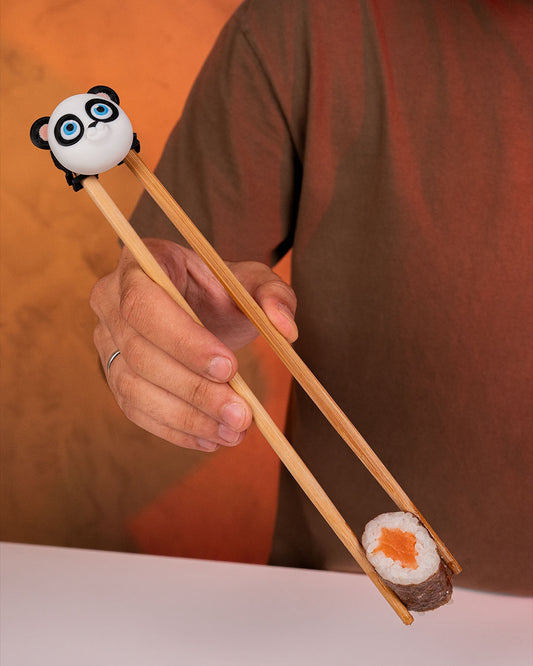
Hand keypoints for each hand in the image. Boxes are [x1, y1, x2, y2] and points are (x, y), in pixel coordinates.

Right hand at [90, 238, 297, 451]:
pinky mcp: (114, 376)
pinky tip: (212, 439)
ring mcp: (106, 342)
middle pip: (140, 353)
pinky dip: (175, 430)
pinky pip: (136, 410)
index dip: (182, 339)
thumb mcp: (253, 282)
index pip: (144, 304)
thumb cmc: (222, 290)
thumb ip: (274, 296)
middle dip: (194, 389)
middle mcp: (110, 302)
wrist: (199, 308)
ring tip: (234, 431)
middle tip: (241, 414)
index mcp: (140, 264)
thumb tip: (286, 329)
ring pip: (134, 388)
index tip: (229, 367)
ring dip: (187, 418)